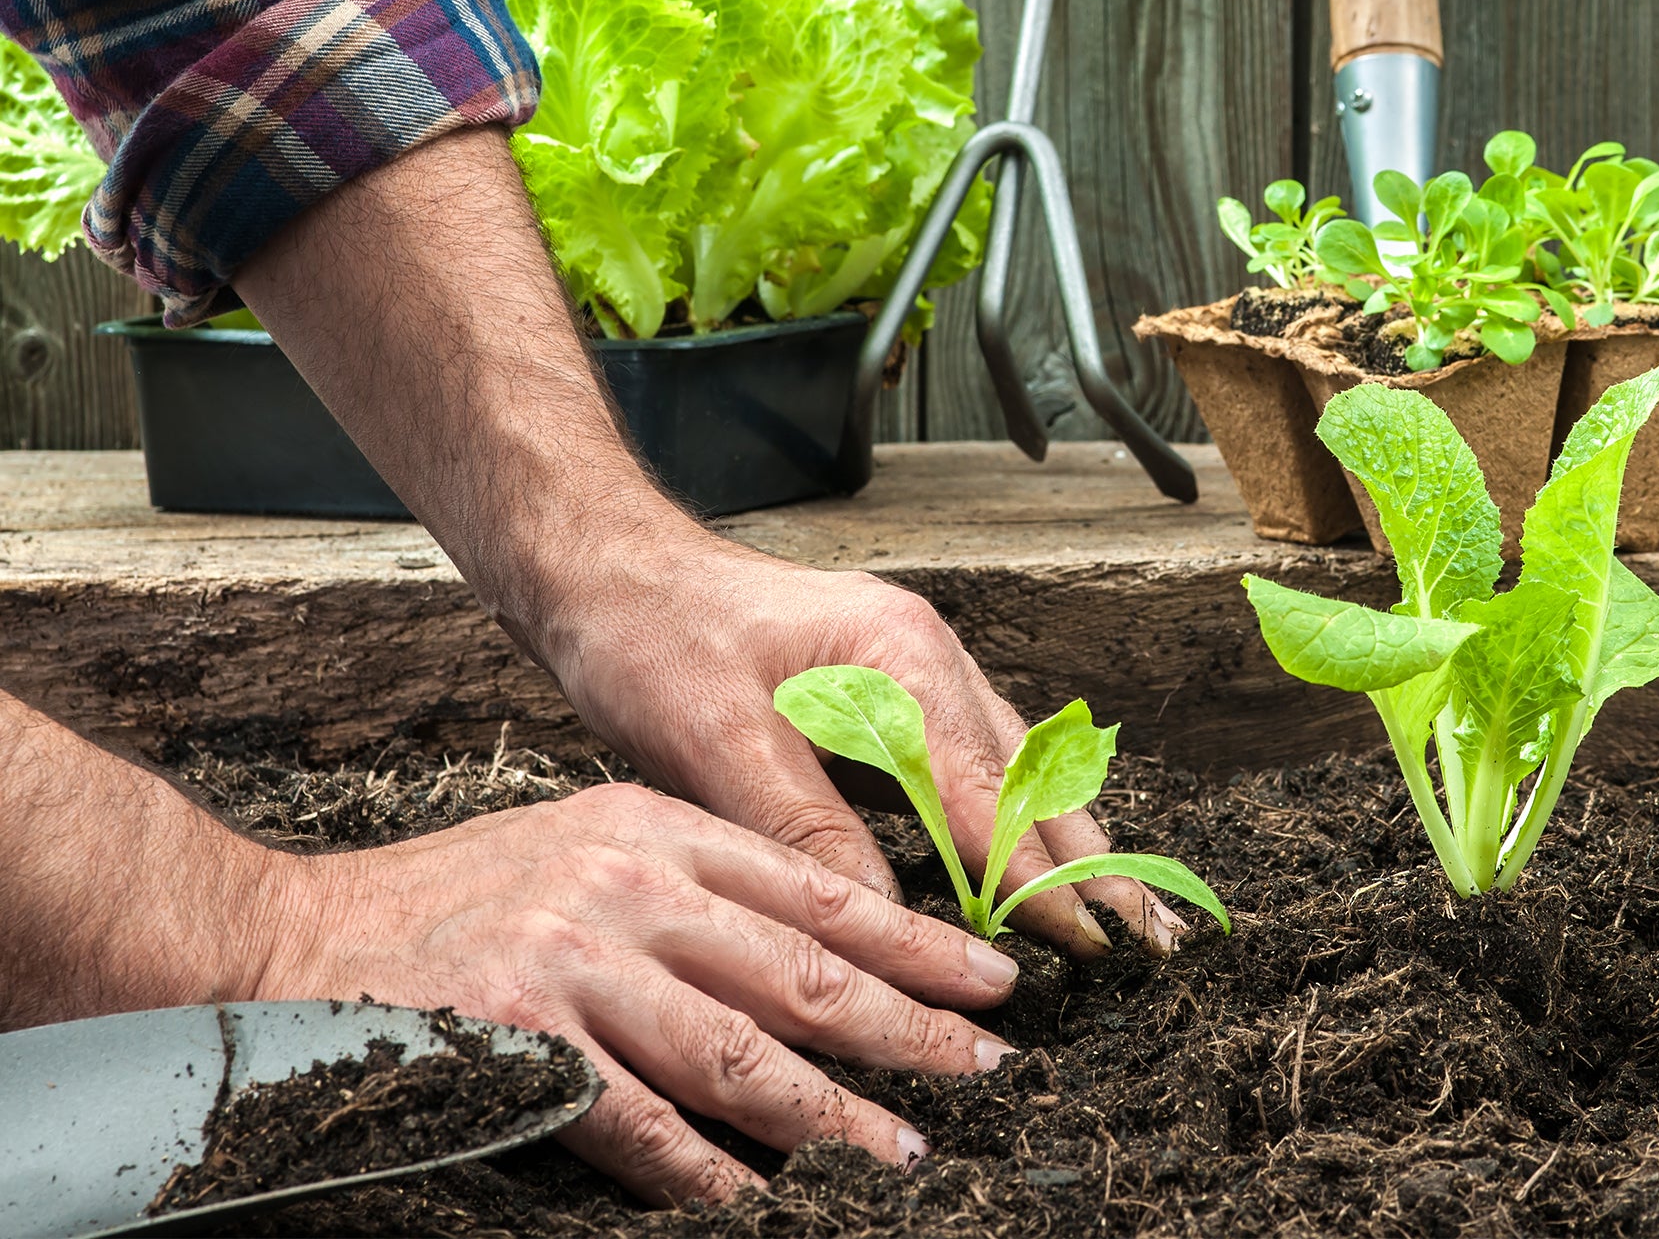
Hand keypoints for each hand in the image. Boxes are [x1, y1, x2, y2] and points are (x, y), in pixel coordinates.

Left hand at [230, 131, 1180, 959]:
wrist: (607, 568)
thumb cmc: (653, 637)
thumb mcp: (717, 740)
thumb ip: (806, 828)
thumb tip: (882, 919)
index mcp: (899, 658)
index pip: (991, 793)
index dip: (1041, 878)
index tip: (1093, 948)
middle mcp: (923, 654)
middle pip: (1029, 772)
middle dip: (1090, 858)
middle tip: (1152, 939)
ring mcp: (909, 665)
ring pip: (1012, 763)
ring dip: (1062, 837)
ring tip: (1117, 909)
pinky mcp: (883, 685)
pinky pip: (973, 756)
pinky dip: (1012, 813)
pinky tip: (1027, 856)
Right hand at [257, 781, 1018, 1202]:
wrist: (304, 938)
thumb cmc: (463, 896)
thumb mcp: (590, 842)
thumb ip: (692, 882)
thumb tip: (811, 948)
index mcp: (657, 827)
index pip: (814, 886)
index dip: (911, 939)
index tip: (986, 979)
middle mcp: (629, 885)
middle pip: (798, 967)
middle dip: (906, 1024)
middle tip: (985, 1066)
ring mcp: (576, 963)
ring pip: (737, 1050)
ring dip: (829, 1112)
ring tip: (903, 1150)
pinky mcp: (521, 1042)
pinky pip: (636, 1122)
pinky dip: (703, 1169)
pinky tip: (754, 1199)